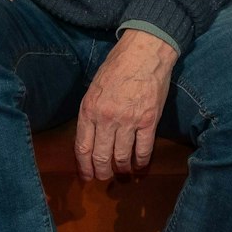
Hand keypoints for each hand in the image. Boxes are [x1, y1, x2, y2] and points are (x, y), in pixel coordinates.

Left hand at [75, 30, 176, 180]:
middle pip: (101, 157)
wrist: (144, 53)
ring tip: (123, 173)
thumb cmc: (117, 67)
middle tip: (105, 177)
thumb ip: (91, 113)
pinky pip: (144, 150)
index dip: (84, 167)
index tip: (87, 177)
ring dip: (122, 170)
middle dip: (102, 172)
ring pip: (122, 157)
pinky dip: (142, 163)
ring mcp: (129, 121)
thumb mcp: (94, 89)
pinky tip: (140, 167)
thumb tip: (91, 138)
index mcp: (89, 110)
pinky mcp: (149, 121)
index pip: (82, 148)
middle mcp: (106, 119)